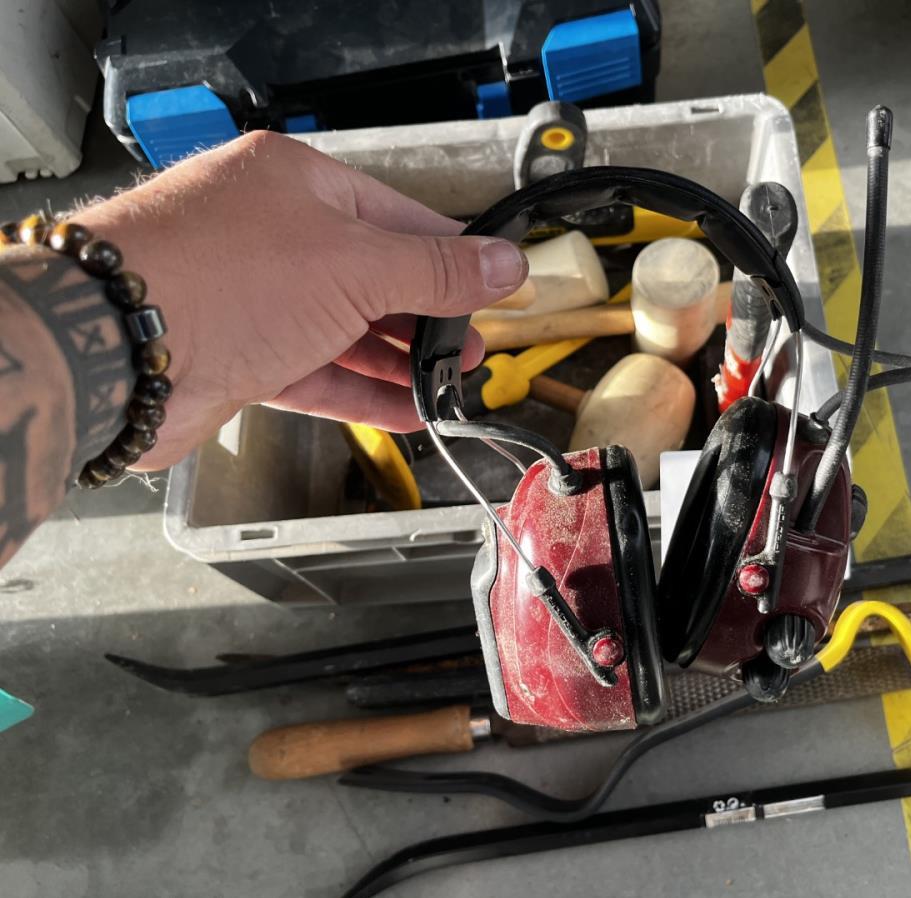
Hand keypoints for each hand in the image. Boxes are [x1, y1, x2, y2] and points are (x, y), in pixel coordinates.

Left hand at [74, 131, 526, 469]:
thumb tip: (505, 263)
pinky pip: (314, 372)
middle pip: (372, 275)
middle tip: (470, 349)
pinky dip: (360, 392)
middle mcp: (271, 233)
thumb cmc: (221, 278)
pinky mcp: (237, 354)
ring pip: (344, 328)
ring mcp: (252, 297)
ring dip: (397, 360)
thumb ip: (435, 271)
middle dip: (427, 317)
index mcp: (298, 183)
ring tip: (448, 385)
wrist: (117, 349)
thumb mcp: (357, 266)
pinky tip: (405, 412)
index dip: (452, 256)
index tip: (494, 288)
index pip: (399, 216)